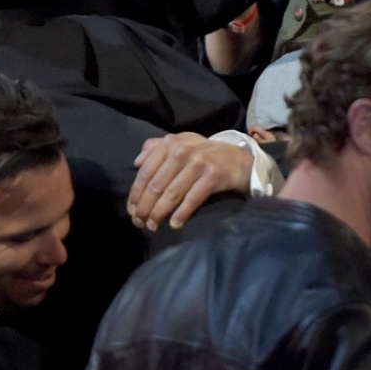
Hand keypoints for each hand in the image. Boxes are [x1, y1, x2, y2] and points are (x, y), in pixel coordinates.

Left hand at [127, 133, 251, 229]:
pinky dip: (181, 214)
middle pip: (156, 185)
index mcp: (170, 143)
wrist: (238, 159)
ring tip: (153, 226)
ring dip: (159, 213)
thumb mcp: (181, 144)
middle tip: (139, 223)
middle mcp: (182, 150)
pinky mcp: (213, 176)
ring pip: (171, 193)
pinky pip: (192, 199)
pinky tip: (174, 224)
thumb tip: (136, 163)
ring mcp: (199, 163)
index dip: (136, 194)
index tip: (131, 210)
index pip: (146, 172)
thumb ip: (156, 148)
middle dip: (145, 207)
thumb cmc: (204, 154)